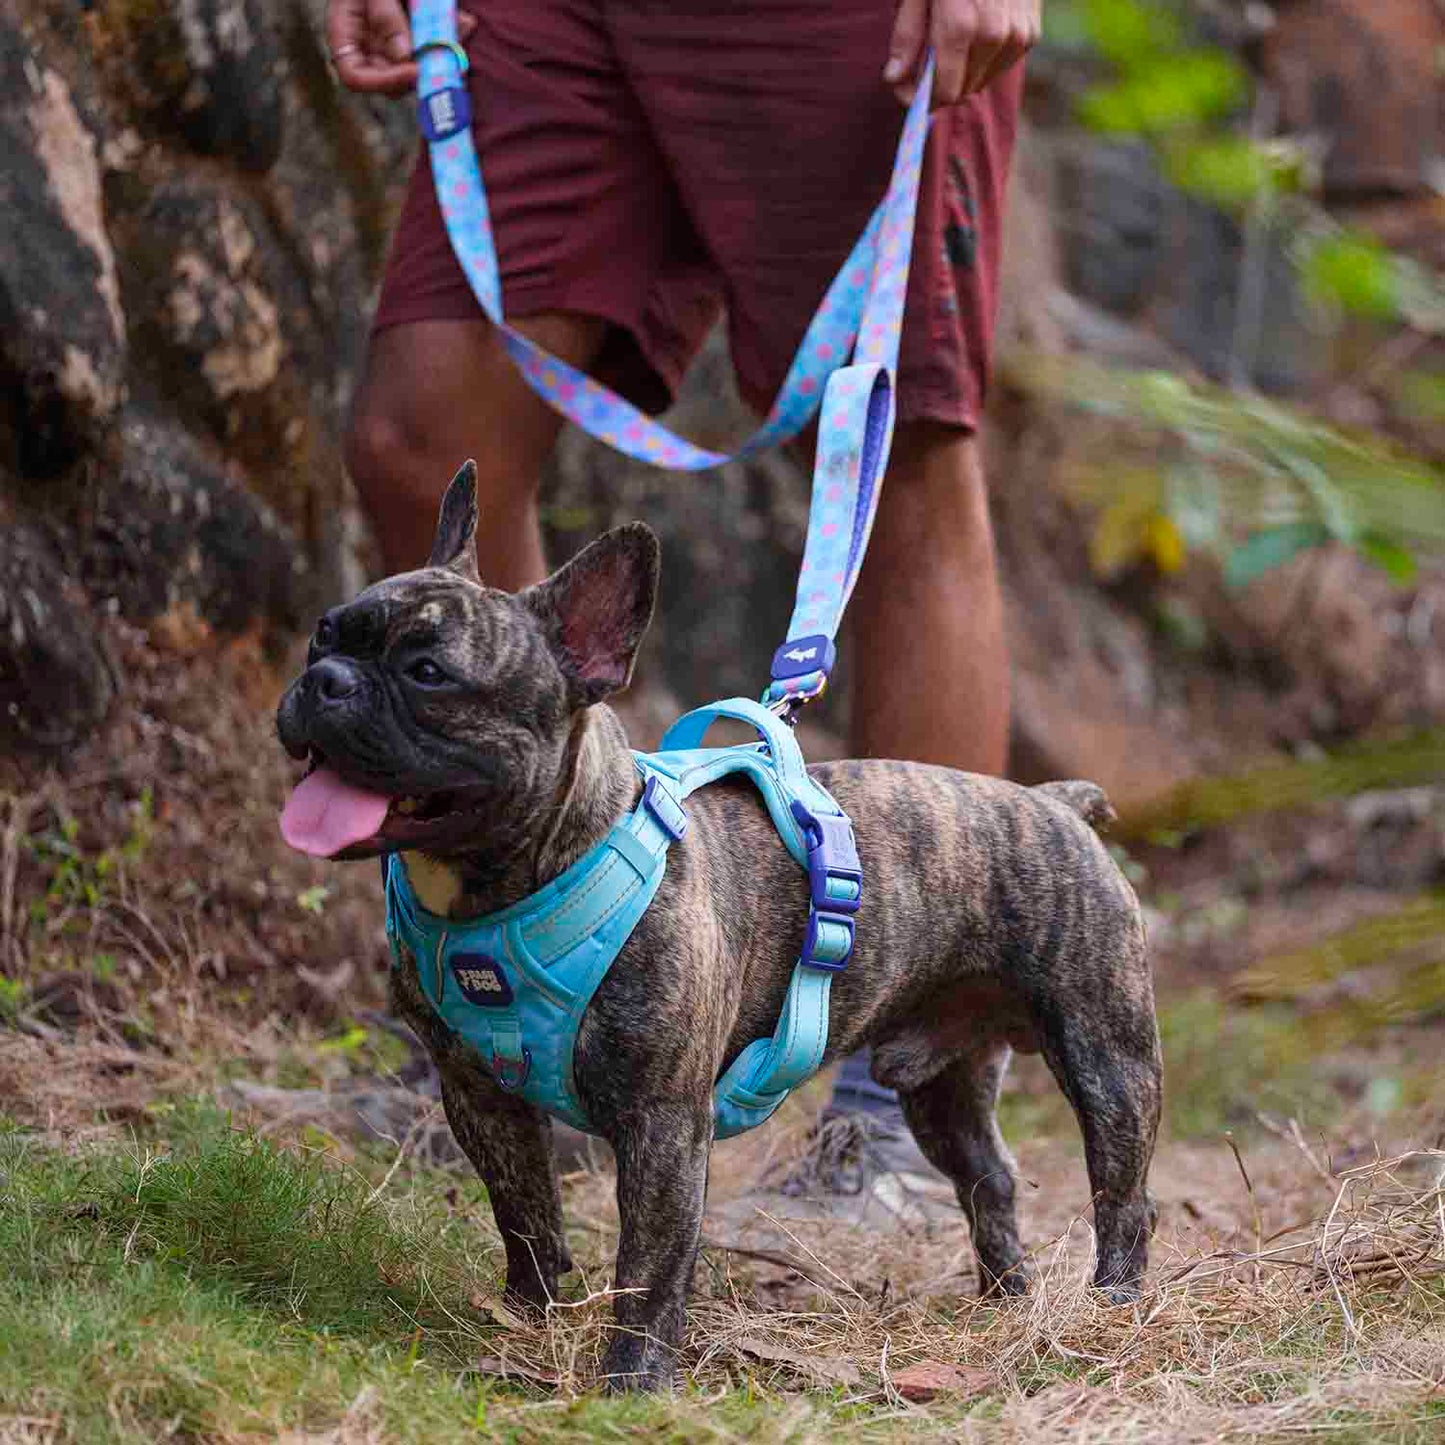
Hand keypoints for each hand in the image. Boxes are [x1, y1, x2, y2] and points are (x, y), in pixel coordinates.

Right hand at [325, 0, 476, 95]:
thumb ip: (385, 15)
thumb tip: (403, 55)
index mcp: (345, 35)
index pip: (355, 77)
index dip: (384, 81)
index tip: (414, 70)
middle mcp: (367, 49)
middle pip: (392, 82)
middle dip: (423, 72)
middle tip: (452, 60)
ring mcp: (390, 49)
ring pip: (418, 71)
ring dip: (443, 57)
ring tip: (462, 28)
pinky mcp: (414, 42)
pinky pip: (432, 53)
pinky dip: (450, 41)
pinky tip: (465, 23)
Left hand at [885, 0, 1039, 108]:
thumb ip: (907, 37)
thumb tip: (893, 79)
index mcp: (960, 27)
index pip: (944, 93)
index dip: (924, 98)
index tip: (909, 91)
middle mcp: (993, 36)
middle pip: (963, 92)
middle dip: (940, 86)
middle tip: (924, 66)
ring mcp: (1016, 36)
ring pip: (982, 82)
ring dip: (963, 73)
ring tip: (951, 44)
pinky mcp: (1030, 34)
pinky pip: (1000, 66)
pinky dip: (984, 60)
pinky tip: (976, 35)